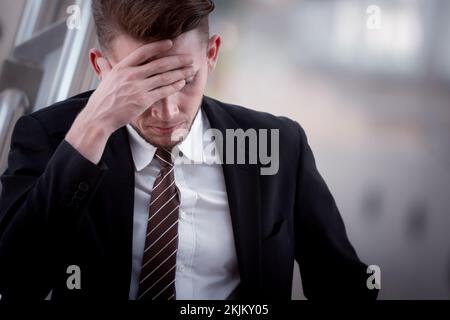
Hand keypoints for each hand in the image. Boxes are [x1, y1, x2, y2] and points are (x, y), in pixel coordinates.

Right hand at [66, 40, 193, 163]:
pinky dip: (174, 86)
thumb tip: (97, 56)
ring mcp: (138, 88)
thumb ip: (105, 66)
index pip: (143, 52)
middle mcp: (131, 75)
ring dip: (180, 72)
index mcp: (121, 67)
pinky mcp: (143, 100)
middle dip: (177, 60)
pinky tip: (182, 83)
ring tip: (191, 69)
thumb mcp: (103, 78)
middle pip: (159, 64)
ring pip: (164, 77)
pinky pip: (163, 91)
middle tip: (189, 58)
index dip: (158, 46)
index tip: (170, 44)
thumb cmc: (102, 100)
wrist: (99, 117)